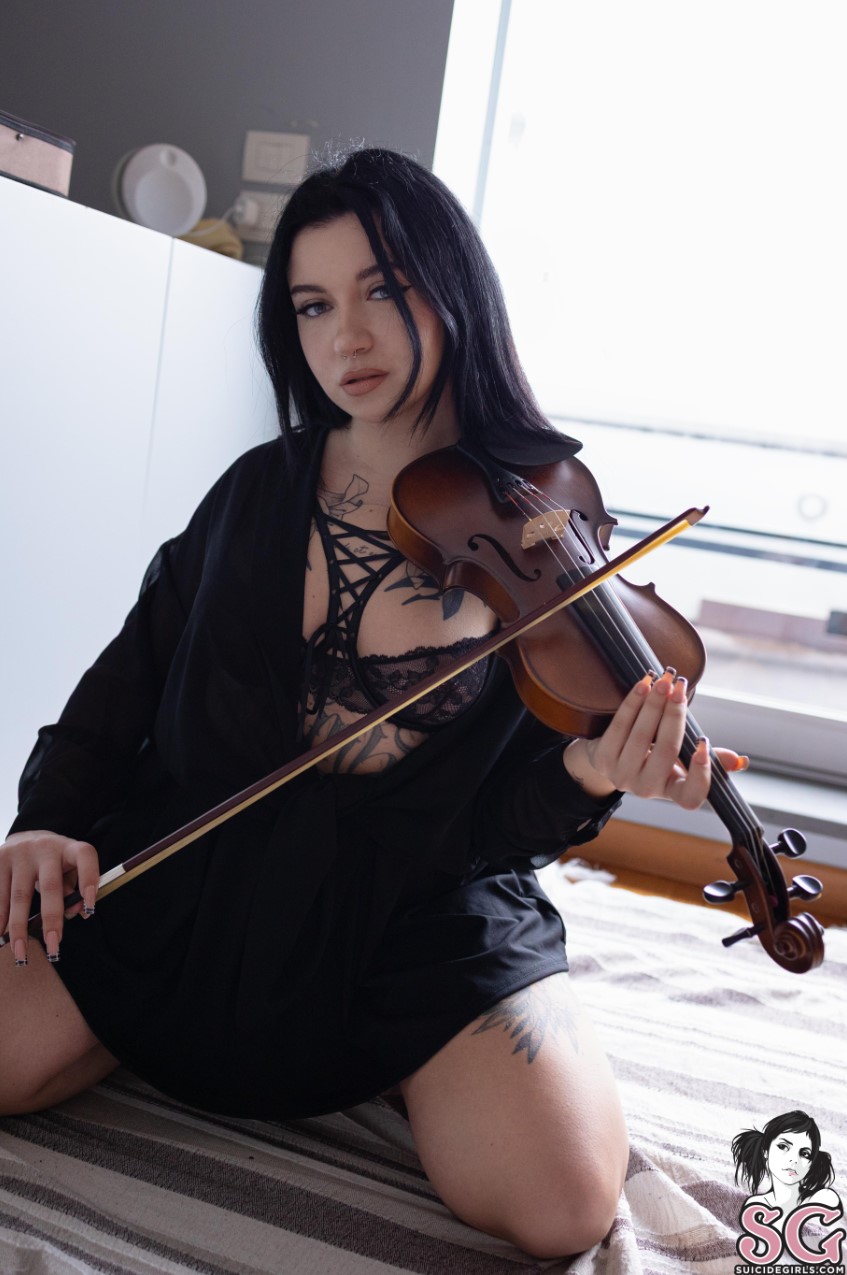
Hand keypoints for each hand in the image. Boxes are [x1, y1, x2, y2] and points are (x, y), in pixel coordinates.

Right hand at [0, 830, 98, 965]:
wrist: (24, 838)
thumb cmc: (54, 862)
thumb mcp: (68, 870)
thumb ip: (74, 890)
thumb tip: (78, 912)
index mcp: (69, 848)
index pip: (84, 856)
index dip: (89, 879)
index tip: (90, 909)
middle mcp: (45, 848)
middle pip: (50, 886)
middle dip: (52, 920)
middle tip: (54, 947)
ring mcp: (20, 853)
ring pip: (19, 896)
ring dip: (18, 928)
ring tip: (21, 953)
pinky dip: (0, 918)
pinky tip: (0, 935)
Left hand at [563, 668, 746, 806]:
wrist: (607, 759)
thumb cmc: (652, 756)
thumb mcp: (680, 761)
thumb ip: (707, 759)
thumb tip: (739, 761)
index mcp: (672, 790)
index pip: (691, 796)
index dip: (699, 772)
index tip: (703, 742)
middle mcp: (646, 789)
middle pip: (666, 752)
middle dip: (675, 716)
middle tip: (681, 688)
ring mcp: (622, 775)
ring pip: (641, 736)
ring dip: (654, 704)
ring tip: (664, 681)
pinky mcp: (603, 758)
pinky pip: (620, 726)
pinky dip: (633, 703)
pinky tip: (643, 685)